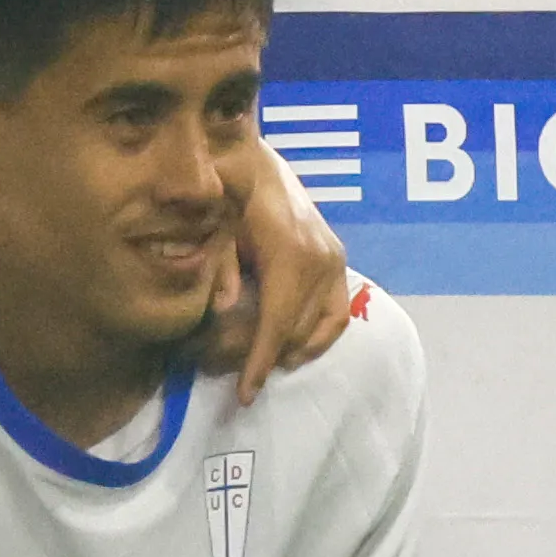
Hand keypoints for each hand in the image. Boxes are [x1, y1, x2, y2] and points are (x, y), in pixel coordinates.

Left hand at [224, 144, 360, 400]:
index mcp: (291, 254)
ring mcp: (334, 260)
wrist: (255, 163)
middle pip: (298, 328)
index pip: (277, 322)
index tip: (246, 393)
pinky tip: (296, 345)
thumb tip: (224, 311)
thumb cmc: (229, 194)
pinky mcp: (338, 259)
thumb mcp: (217, 231)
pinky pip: (337, 311)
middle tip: (243, 375)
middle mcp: (321, 260)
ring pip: (322, 325)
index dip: (261, 361)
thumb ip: (222, 270)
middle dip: (272, 357)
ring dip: (295, 348)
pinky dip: (321, 334)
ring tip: (270, 364)